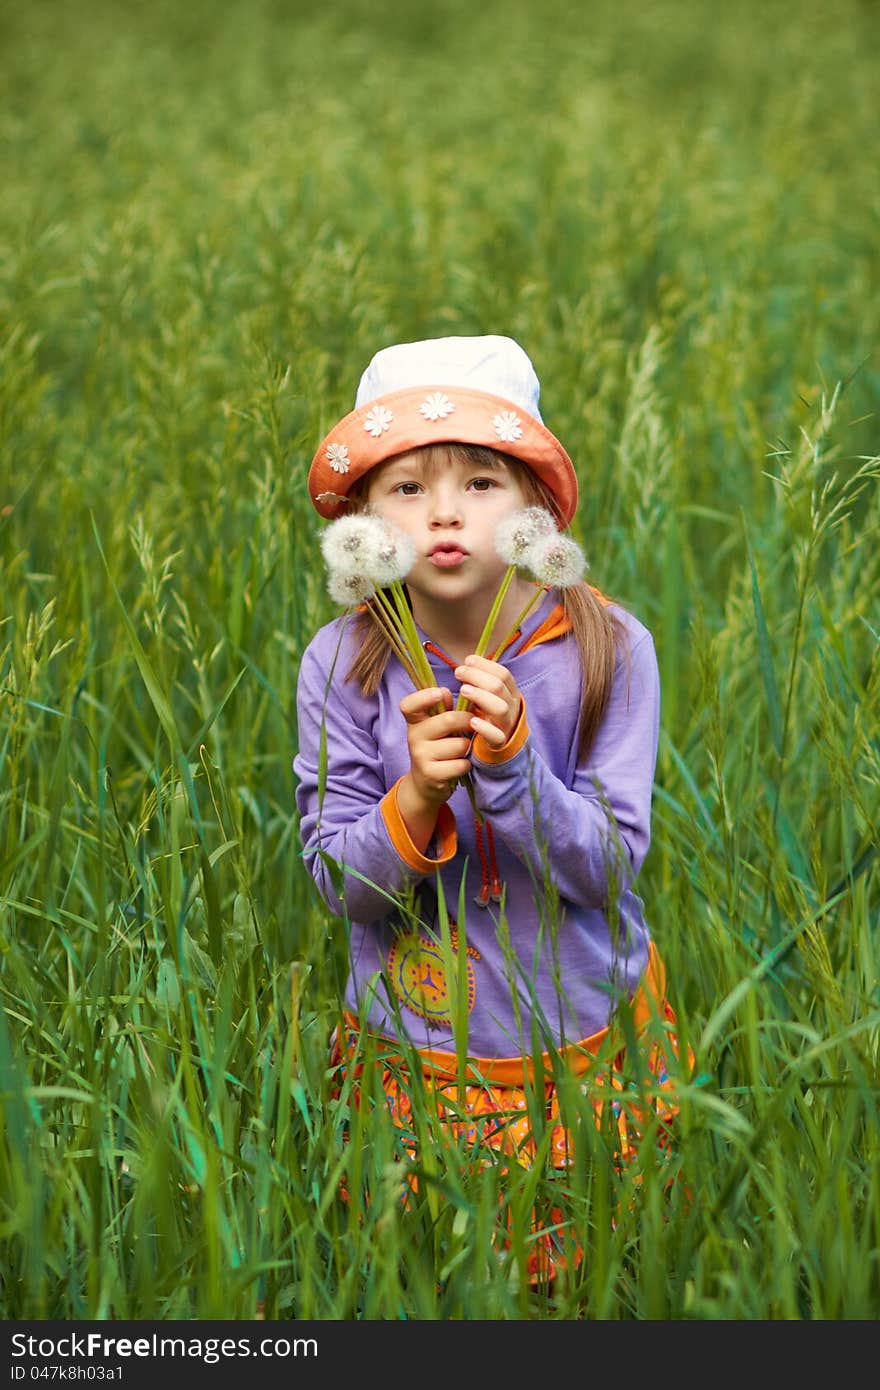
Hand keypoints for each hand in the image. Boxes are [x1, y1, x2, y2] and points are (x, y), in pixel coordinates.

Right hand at [399, 686, 473, 808]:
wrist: (425, 784)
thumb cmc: (436, 748)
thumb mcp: (437, 726)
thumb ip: (442, 708)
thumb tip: (445, 692)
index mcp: (414, 721)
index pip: (408, 705)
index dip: (423, 697)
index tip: (439, 693)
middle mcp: (413, 737)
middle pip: (447, 720)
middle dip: (467, 721)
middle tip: (473, 724)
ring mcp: (421, 756)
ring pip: (459, 744)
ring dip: (467, 747)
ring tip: (462, 750)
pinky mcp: (431, 774)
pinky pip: (461, 764)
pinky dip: (466, 765)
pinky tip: (460, 765)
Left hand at [454, 654, 521, 747]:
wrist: (496, 746)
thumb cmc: (486, 715)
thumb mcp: (486, 696)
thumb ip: (479, 681)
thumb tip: (467, 662)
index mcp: (510, 693)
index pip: (503, 674)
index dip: (485, 665)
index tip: (467, 661)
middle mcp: (511, 707)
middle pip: (499, 687)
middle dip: (477, 676)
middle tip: (458, 672)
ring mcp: (506, 724)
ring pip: (500, 708)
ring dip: (480, 696)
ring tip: (463, 690)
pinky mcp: (500, 742)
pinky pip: (496, 735)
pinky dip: (484, 728)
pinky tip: (472, 721)